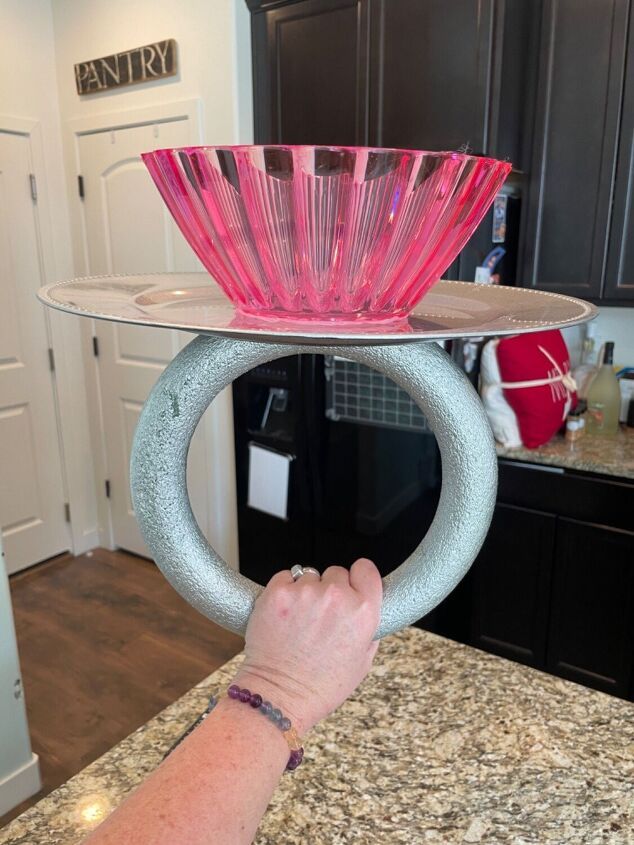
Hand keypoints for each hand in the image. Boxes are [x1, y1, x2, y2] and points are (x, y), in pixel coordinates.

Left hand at [232, 559, 382, 735]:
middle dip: (329, 590)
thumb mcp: (362, 661)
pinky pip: (285, 577)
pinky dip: (283, 591)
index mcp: (363, 612)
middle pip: (336, 573)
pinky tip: (284, 615)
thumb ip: (368, 627)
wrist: (279, 696)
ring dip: (305, 592)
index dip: (358, 576)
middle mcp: (336, 598)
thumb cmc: (319, 686)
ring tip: (299, 621)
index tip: (351, 583)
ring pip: (309, 575)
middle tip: (320, 617)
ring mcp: (306, 593)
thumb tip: (365, 605)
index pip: (366, 569)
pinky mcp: (278, 592)